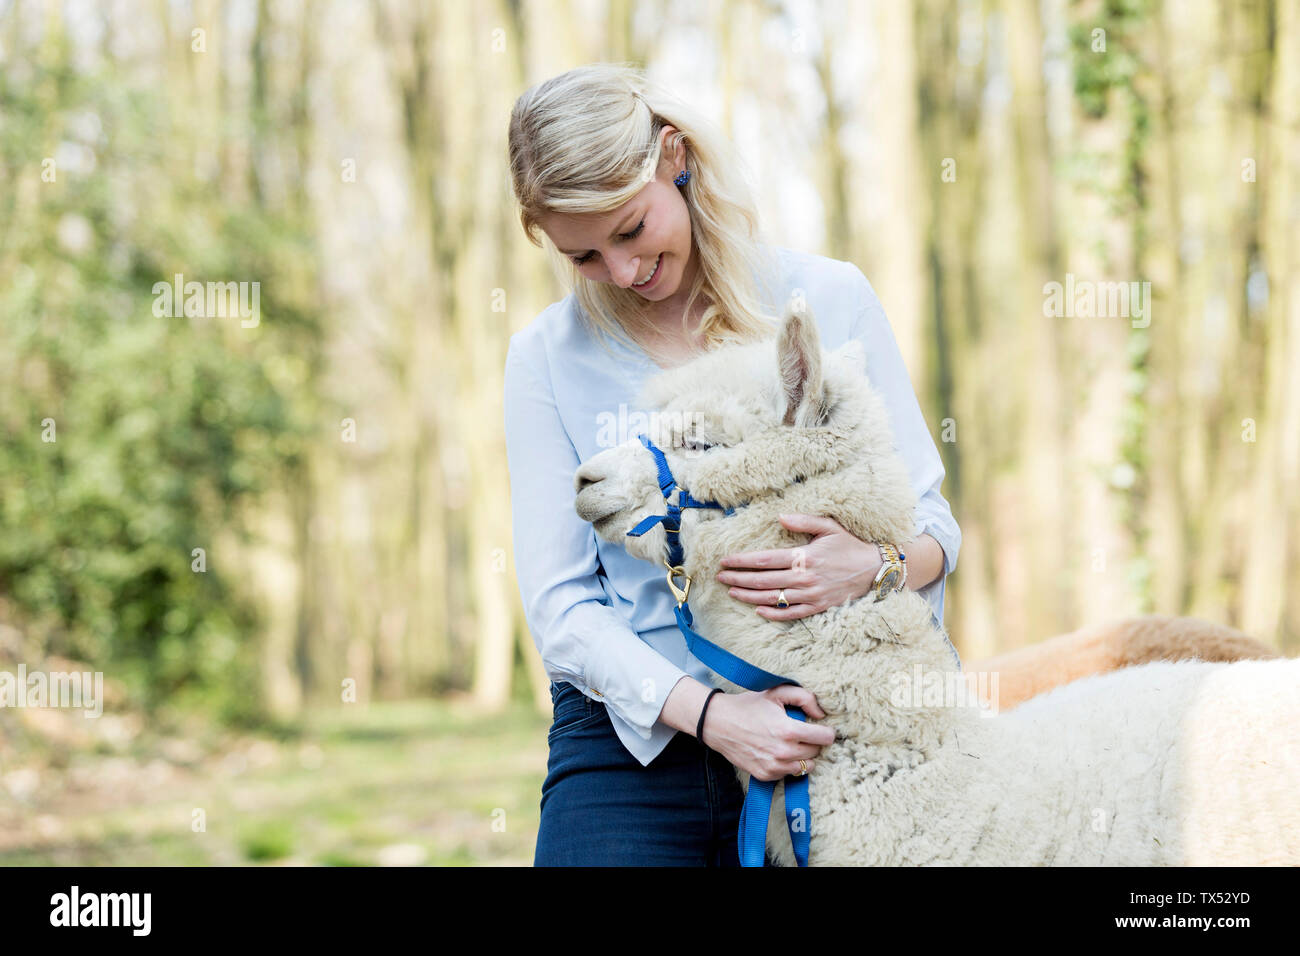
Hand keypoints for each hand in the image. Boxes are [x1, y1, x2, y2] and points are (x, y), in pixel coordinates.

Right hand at [701, 685, 835, 781]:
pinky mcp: (765, 775)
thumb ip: (804, 698)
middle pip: (816, 752)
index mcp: (788, 730)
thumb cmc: (749, 706)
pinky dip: (788, 764)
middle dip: (812, 742)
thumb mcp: (776, 693)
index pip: (825, 738)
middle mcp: (783, 752)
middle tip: (800, 732)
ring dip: (803, 756)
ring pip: (806, 767)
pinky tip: (778, 752)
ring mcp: (774, 766)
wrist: (718, 723)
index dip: (826, 731)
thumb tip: (821, 714)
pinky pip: (789, 774)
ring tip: (791, 743)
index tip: (821, 727)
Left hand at [715, 513, 879, 619]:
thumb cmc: (849, 546)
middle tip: (720, 577)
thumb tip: (780, 516)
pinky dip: (772, 613)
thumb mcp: (829, 527)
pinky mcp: (817, 607)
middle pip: (763, 581)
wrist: (874, 570)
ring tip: (731, 592)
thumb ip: (804, 521)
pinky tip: (757, 609)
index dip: (741, 561)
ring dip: (748, 596)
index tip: (725, 561)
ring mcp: (810, 595)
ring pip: (772, 598)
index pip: (764, 560)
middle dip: (738, 579)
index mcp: (804, 556)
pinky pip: (790, 613)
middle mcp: (804, 578)